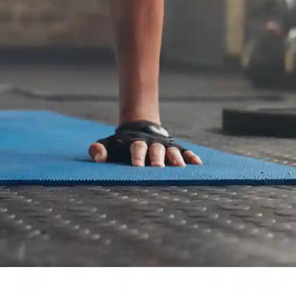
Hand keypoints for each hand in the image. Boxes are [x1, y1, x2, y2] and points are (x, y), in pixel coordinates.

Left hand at [88, 120, 202, 166]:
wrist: (137, 127)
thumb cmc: (120, 144)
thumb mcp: (108, 144)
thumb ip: (99, 149)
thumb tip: (98, 156)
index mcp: (135, 143)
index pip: (137, 148)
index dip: (137, 156)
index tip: (137, 166)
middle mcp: (152, 144)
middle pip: (156, 150)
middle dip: (157, 159)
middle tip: (158, 168)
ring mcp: (164, 145)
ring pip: (171, 151)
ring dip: (175, 158)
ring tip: (180, 168)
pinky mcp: (174, 147)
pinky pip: (184, 151)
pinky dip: (190, 156)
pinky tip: (197, 164)